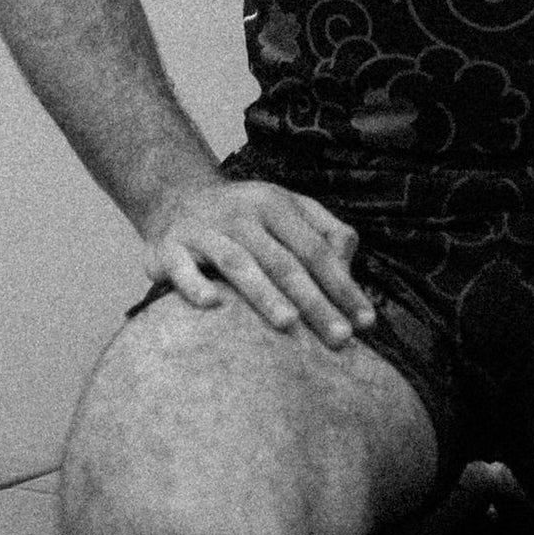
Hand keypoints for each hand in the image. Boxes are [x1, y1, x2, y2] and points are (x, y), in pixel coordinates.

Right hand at [144, 180, 376, 349]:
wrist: (177, 196)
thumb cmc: (246, 215)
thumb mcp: (288, 208)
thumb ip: (324, 232)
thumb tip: (350, 265)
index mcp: (275, 204)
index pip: (316, 250)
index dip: (342, 285)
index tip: (364, 322)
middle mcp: (241, 215)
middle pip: (283, 261)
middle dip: (314, 301)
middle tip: (339, 338)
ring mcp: (203, 230)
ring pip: (238, 263)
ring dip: (263, 293)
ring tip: (288, 324)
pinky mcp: (168, 249)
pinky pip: (182, 268)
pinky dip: (196, 285)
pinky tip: (213, 305)